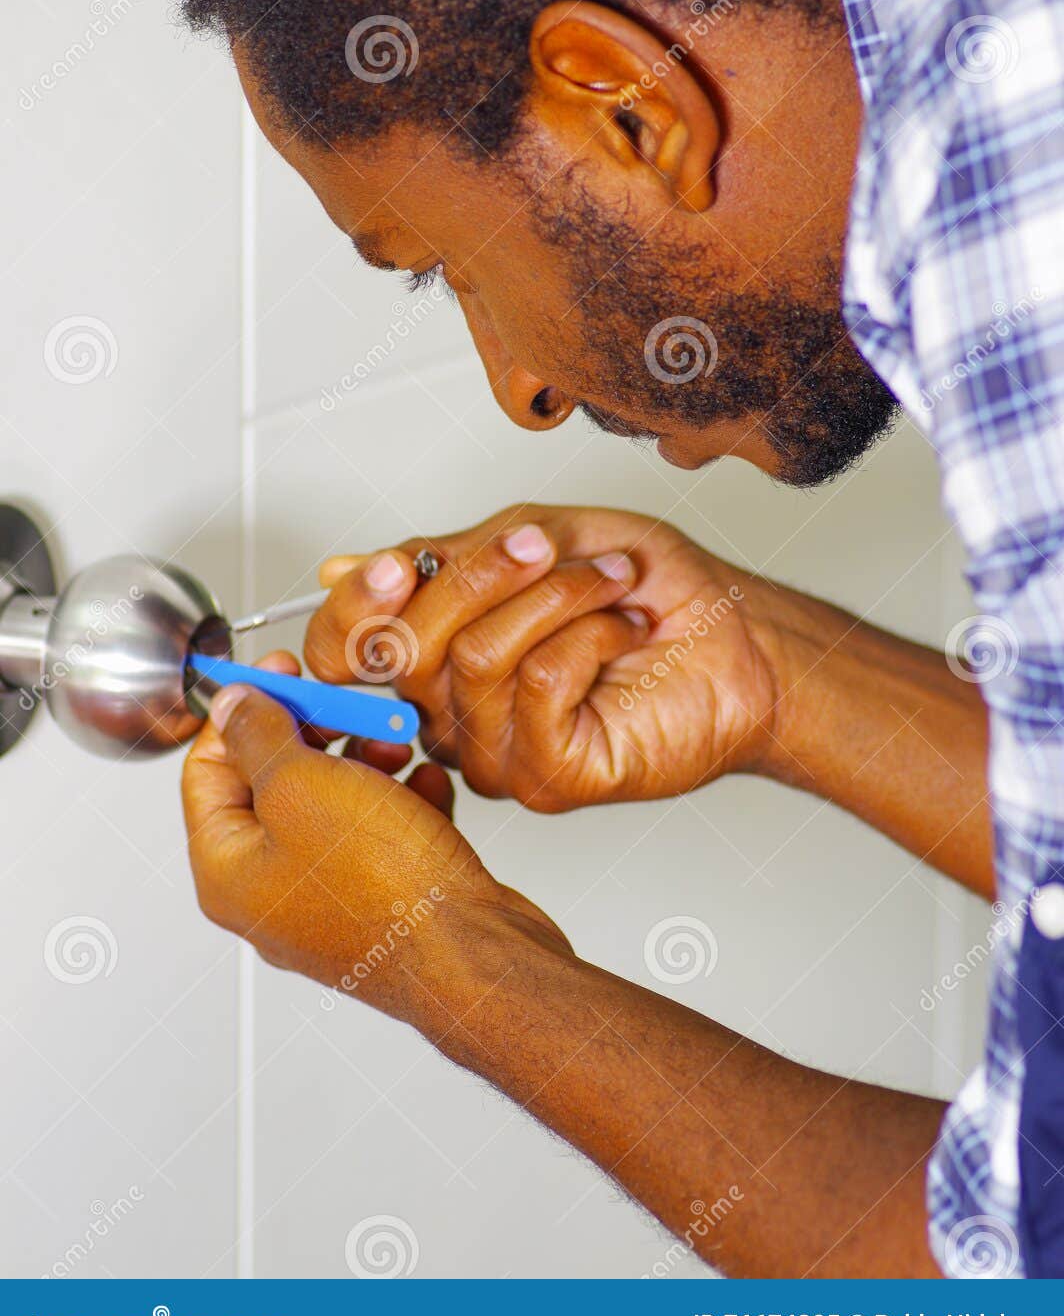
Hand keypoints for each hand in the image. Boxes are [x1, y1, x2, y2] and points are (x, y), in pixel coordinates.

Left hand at [181, 651, 568, 1010]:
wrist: (472, 952)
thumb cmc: (386, 892)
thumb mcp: (302, 785)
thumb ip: (260, 736)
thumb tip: (235, 706)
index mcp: (228, 872)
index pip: (207, 772)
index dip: (240, 712)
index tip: (276, 674)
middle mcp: (271, 892)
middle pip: (272, 784)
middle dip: (314, 733)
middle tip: (344, 703)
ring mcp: (329, 900)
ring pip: (332, 804)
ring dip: (363, 761)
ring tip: (395, 745)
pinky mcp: (384, 902)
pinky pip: (380, 834)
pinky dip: (401, 801)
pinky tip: (425, 787)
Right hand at [304, 507, 780, 811]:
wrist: (741, 639)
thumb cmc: (649, 590)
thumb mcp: (536, 539)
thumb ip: (444, 555)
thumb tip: (345, 568)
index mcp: (438, 660)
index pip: (351, 651)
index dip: (356, 607)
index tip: (396, 564)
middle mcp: (455, 714)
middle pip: (404, 649)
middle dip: (476, 576)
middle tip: (539, 543)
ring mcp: (499, 754)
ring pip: (475, 657)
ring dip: (555, 595)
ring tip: (613, 579)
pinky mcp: (551, 776)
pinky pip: (537, 685)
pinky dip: (587, 634)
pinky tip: (624, 627)